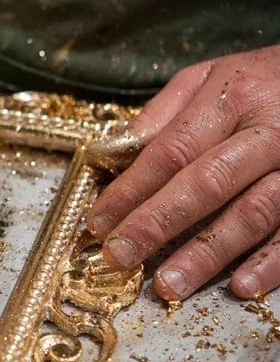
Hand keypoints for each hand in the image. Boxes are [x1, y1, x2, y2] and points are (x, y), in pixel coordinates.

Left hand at [88, 45, 279, 300]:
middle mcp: (269, 132)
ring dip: (208, 254)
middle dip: (157, 223)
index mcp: (232, 99)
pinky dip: (272, 263)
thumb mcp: (212, 75)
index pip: (171, 151)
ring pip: (253, 213)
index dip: (131, 189)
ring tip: (168, 285)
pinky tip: (241, 286)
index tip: (98, 222)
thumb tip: (116, 149)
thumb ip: (164, 111)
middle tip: (120, 257)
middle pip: (206, 183)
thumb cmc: (264, 81)